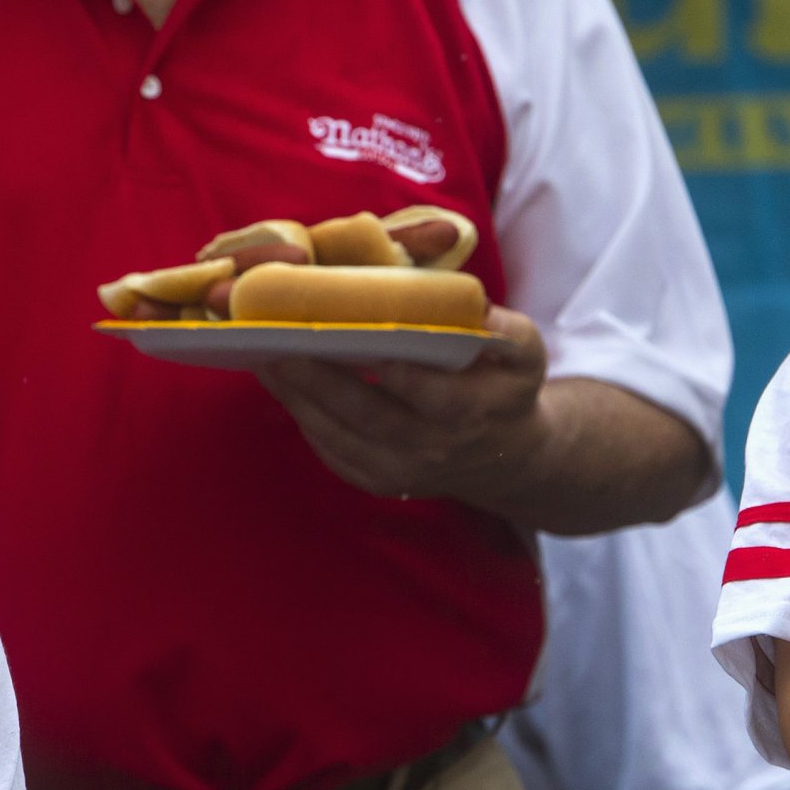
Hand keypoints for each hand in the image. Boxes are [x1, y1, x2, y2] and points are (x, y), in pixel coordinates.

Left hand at [253, 304, 551, 507]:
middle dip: (320, 380)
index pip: (428, 394)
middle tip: (278, 344)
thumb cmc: (506, 390)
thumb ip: (508, 331)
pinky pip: (331, 451)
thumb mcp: (526, 356)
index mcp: (469, 412)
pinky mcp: (376, 480)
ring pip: (340, 436)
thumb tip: (479, 309)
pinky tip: (281, 383)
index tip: (354, 339)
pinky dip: (303, 417)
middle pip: (368, 415)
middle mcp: (432, 448)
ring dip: (298, 398)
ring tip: (263, 357)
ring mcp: (400, 471)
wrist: (503, 456)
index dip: (392, 370)